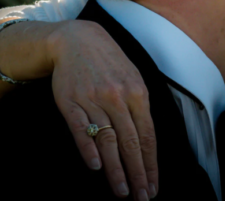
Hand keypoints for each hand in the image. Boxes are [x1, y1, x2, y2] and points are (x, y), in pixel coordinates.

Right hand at [47, 20, 157, 198]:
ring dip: (116, 169)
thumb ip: (140, 107)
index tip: (153, 185)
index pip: (148, 136)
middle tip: (141, 197)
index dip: (151, 163)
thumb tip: (147, 141)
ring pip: (108, 140)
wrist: (77, 40)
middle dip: (138, 172)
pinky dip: (89, 148)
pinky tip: (96, 166)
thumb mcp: (133, 77)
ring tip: (122, 191)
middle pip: (131, 142)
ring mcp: (94, 101)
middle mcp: (118, 98)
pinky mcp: (71, 103)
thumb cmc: (109, 62)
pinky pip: (82, 129)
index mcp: (138, 93)